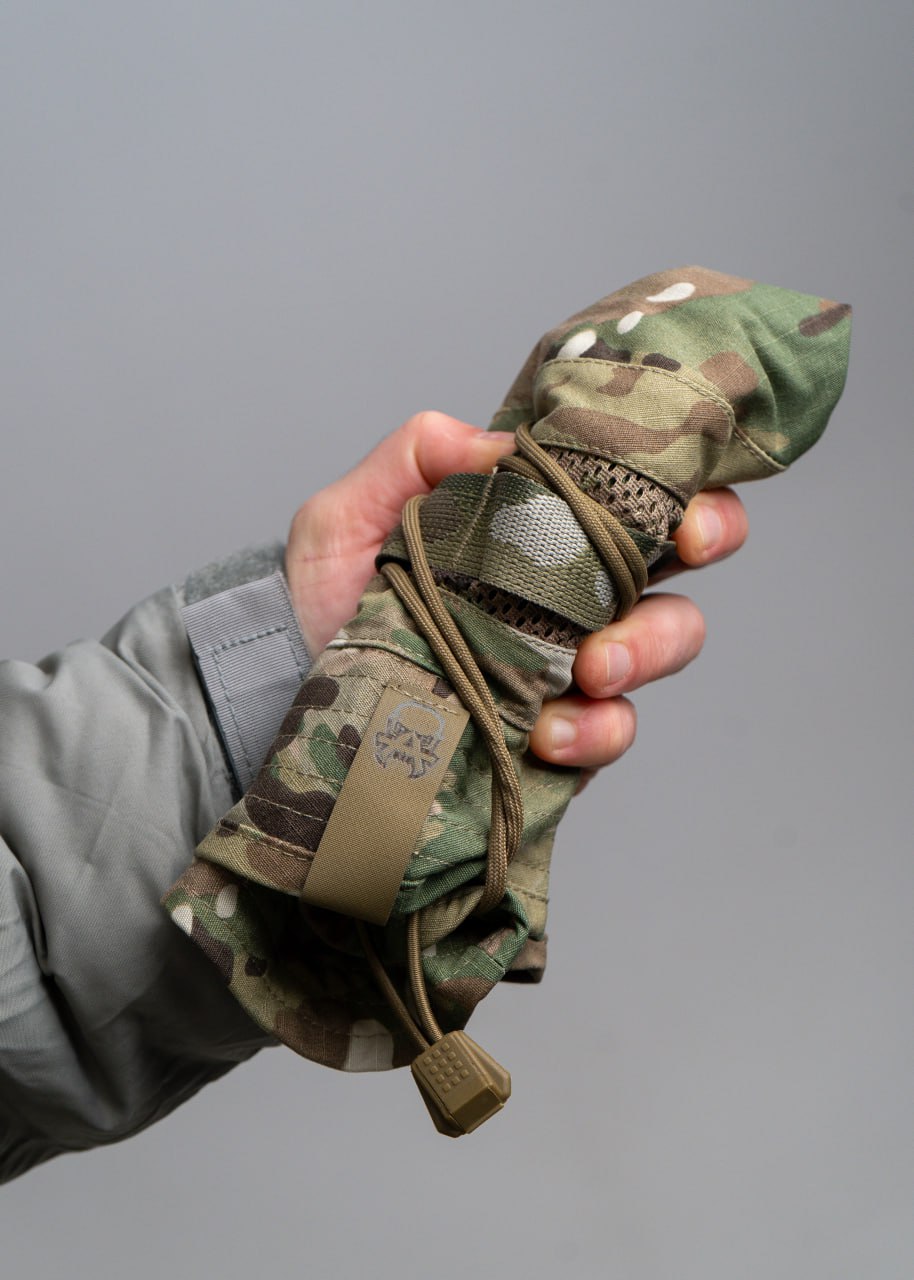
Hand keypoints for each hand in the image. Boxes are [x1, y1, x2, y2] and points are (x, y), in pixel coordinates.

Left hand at [286, 412, 747, 776]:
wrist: (293, 695)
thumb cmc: (322, 599)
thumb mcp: (347, 516)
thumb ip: (412, 458)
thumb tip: (492, 442)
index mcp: (536, 529)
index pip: (630, 492)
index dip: (682, 481)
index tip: (686, 494)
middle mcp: (568, 593)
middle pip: (678, 556)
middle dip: (704, 547)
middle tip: (678, 551)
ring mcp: (570, 664)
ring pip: (665, 643)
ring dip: (647, 648)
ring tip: (590, 668)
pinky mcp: (559, 733)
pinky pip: (612, 732)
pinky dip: (597, 730)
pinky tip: (550, 733)